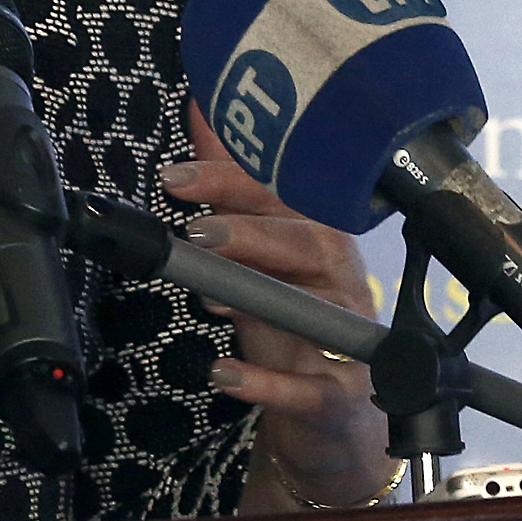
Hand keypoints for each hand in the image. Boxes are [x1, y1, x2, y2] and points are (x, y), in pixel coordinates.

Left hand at [169, 104, 398, 509]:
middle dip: (251, 233)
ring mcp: (346, 335)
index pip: (282, 195)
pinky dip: (267, 384)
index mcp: (315, 235)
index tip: (175, 178)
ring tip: (212, 298)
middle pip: (307, 242)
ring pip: (317, 307)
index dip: (231, 182)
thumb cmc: (292, 317)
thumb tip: (204, 108)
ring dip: (264, 301)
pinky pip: (311, 387)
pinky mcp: (341, 392)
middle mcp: (338, 277)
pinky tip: (224, 375)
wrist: (331, 412)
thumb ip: (233, 184)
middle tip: (196, 233)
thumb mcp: (259, 251)